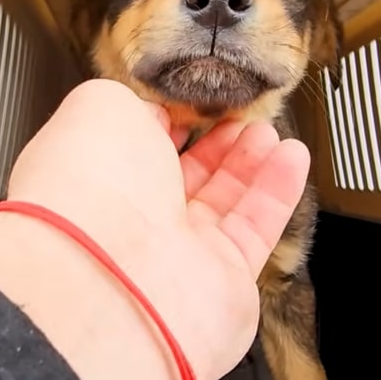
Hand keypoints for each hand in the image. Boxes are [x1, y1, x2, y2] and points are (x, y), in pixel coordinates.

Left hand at [3, 78, 310, 379]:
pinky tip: (291, 158)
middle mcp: (131, 225)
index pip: (135, 149)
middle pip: (182, 179)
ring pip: (224, 203)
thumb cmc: (89, 191)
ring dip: (251, 163)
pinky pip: (257, 228)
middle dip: (213, 143)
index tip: (193, 97)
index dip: (166, 120)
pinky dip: (278, 190)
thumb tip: (151, 105)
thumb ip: (131, 100)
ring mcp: (177, 256)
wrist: (113, 273)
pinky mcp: (225, 281)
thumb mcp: (99, 106)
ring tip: (268, 131)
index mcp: (91, 182)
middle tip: (238, 116)